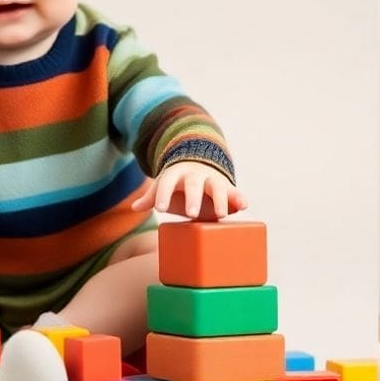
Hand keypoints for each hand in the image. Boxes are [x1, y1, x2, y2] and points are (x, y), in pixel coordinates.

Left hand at [131, 161, 246, 219]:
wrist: (201, 165)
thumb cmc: (178, 184)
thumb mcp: (164, 187)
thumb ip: (152, 197)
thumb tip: (135, 207)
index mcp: (176, 174)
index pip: (168, 183)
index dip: (164, 195)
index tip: (160, 209)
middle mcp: (195, 175)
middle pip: (194, 184)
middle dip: (193, 198)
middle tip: (192, 214)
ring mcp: (212, 179)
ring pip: (217, 187)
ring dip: (220, 199)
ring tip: (222, 215)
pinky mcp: (227, 187)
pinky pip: (234, 191)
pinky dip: (239, 198)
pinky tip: (243, 206)